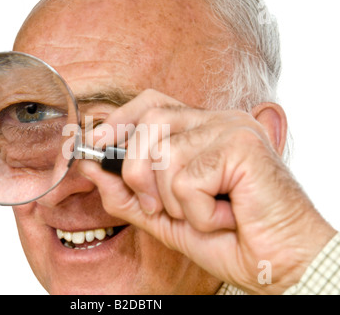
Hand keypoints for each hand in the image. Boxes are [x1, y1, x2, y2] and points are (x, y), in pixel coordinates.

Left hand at [78, 89, 335, 293]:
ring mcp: (232, 129)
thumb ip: (127, 193)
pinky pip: (188, 177)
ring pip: (164, 154)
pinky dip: (198, 212)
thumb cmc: (229, 239)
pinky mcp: (243, 145)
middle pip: (150, 123)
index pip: (151, 104)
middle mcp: (218, 122)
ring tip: (207, 214)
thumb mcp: (165, 218)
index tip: (96, 142)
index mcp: (202, 131)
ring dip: (175, 201)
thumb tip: (90, 167)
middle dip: (138, 173)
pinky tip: (225, 216)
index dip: (119, 120)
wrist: (278, 264)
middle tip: (161, 207)